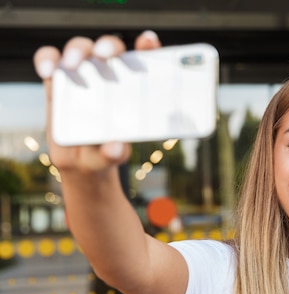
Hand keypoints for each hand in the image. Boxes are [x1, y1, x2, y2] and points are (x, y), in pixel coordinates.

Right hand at [32, 30, 161, 173]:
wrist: (81, 163)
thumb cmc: (105, 153)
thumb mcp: (112, 157)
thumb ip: (114, 154)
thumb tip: (115, 148)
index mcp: (132, 88)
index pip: (145, 61)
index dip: (148, 48)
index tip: (148, 42)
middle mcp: (109, 76)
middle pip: (110, 49)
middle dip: (108, 46)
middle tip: (104, 55)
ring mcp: (83, 76)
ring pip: (80, 49)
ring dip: (77, 51)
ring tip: (72, 65)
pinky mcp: (57, 82)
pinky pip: (50, 61)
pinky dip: (47, 60)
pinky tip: (48, 71)